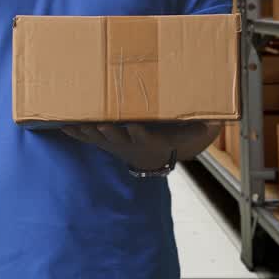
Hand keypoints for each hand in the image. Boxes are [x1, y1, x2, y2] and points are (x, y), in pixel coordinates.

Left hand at [62, 122, 221, 170]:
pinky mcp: (103, 141)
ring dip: (86, 131)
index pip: (144, 136)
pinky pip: (86, 137)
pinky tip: (61, 124)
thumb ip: (201, 129)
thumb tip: (216, 121)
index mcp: (148, 139)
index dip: (139, 132)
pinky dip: (75, 131)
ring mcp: (114, 143)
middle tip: (100, 124)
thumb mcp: (188, 136)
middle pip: (117, 137)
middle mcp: (129, 143)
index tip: (135, 126)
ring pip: (98, 137)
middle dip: (107, 130)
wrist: (152, 157)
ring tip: (72, 122)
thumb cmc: (170, 139)